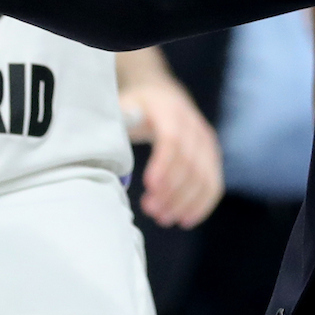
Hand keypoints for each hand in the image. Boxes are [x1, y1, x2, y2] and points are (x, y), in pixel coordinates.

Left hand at [127, 81, 222, 227]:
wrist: (160, 94)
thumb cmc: (134, 107)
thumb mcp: (121, 106)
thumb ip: (116, 125)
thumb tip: (100, 148)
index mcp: (168, 109)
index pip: (172, 139)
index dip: (163, 165)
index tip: (149, 187)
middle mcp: (193, 124)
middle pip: (189, 162)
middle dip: (171, 191)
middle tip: (150, 210)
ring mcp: (206, 141)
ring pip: (204, 177)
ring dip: (184, 202)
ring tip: (162, 218)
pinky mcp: (212, 156)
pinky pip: (213, 183)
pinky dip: (201, 204)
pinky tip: (185, 220)